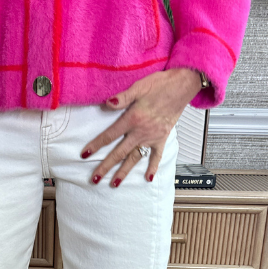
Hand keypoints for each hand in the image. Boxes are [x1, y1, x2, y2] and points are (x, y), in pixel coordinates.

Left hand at [79, 67, 202, 186]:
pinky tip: (148, 178)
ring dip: (124, 172)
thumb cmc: (160, 84)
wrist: (182, 86)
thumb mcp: (139, 87)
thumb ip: (122, 98)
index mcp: (132, 119)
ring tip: (114, 184)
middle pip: (119, 152)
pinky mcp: (162, 138)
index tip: (85, 154)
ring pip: (134, 158)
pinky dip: (153, 167)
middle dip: (105, 166)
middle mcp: (140, 132)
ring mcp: (152, 137)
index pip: (110, 135)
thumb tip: (106, 103)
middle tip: (94, 179)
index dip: (96, 145)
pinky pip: (157, 156)